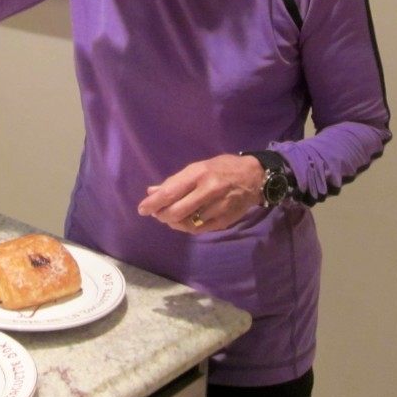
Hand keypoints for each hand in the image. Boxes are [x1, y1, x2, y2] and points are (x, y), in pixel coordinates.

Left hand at [137, 154, 263, 232]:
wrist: (254, 177)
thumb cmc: (221, 168)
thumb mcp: (197, 167)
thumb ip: (174, 181)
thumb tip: (152, 192)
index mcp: (199, 174)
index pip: (170, 192)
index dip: (153, 203)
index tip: (142, 209)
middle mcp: (208, 191)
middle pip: (176, 211)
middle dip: (161, 215)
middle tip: (156, 214)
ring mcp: (218, 207)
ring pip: (187, 223)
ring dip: (173, 222)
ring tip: (168, 216)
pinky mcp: (224, 221)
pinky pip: (199, 229)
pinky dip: (186, 227)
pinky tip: (182, 221)